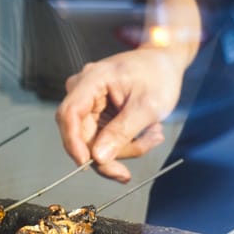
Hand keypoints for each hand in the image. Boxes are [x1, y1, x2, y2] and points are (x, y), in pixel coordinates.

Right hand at [55, 47, 184, 182]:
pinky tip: (147, 132)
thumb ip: (122, 132)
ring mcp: (87, 103)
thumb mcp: (148, 105)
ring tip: (154, 134)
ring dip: (125, 148)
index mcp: (92, 80)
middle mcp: (82, 91)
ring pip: (93, 141)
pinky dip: (125, 142)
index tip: (87, 164)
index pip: (69, 114)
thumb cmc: (158, 74)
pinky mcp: (95, 114)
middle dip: (109, 153)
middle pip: (81, 135)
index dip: (73, 142)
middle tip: (127, 171)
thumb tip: (98, 158)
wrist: (164, 61)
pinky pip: (102, 139)